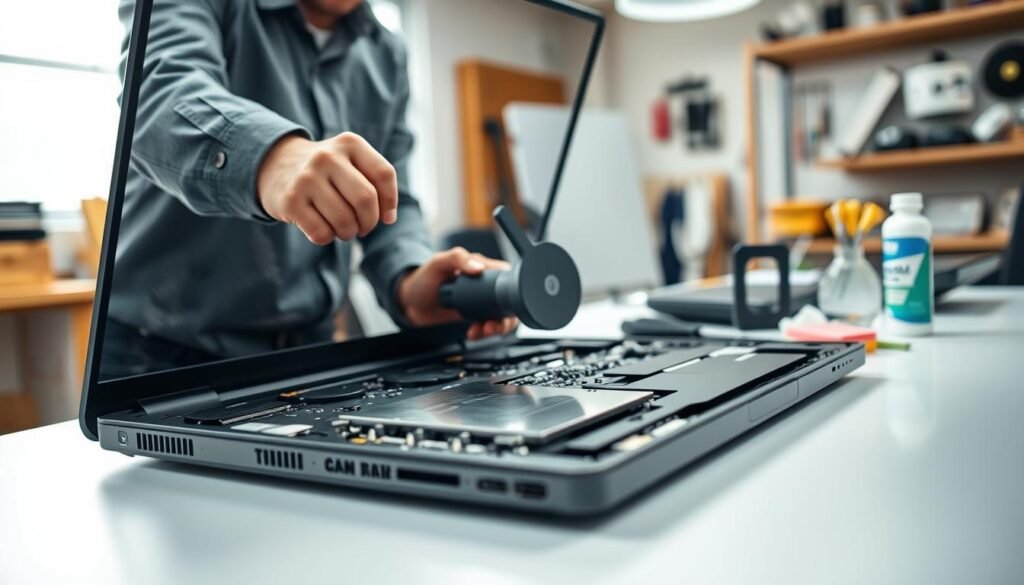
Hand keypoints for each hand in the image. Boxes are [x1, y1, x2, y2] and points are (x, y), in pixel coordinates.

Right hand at [257, 132, 397, 244]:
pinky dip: (328, 237)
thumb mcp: (352, 162)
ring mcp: (306, 178)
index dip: (390, 202)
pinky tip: (323, 228)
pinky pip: (322, 233)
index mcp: (349, 143)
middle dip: (370, 222)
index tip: (387, 217)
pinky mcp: (290, 201)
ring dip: (349, 233)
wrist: (276, 166)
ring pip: (345, 221)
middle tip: (363, 227)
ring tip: (344, 229)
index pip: (384, 174)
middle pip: (366, 199)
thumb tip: (388, 218)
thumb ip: (375, 183)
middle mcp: (327, 157)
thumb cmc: (327, 172)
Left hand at [398, 247, 517, 340]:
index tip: (502, 302)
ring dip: (497, 327)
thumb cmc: (424, 278)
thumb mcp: (438, 263)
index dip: (509, 289)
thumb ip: (457, 258)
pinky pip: (488, 326)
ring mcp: (481, 302)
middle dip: (505, 316)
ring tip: (483, 330)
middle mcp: (484, 285)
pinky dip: (484, 333)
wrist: (411, 302)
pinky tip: (473, 333)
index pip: (505, 275)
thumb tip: (478, 267)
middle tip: (492, 324)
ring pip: (500, 316)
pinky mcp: (474, 317)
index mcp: (481, 267)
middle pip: (508, 301)